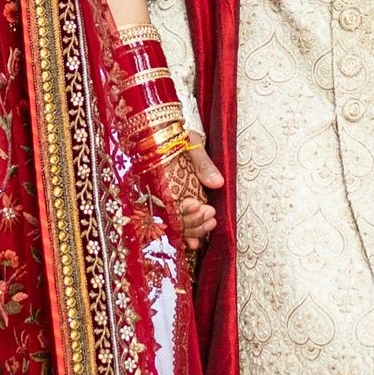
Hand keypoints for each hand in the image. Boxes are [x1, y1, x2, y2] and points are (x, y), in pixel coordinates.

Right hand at [159, 128, 223, 252]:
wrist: (162, 130)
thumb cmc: (176, 134)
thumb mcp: (191, 143)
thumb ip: (203, 164)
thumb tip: (217, 183)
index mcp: (158, 178)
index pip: (169, 203)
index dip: (185, 210)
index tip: (200, 205)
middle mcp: (155, 193)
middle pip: (172, 219)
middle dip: (193, 221)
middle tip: (210, 214)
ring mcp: (160, 202)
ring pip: (174, 225)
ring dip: (193, 229)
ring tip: (211, 222)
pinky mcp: (167, 206)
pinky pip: (173, 226)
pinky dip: (185, 236)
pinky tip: (195, 244)